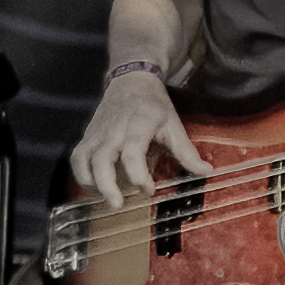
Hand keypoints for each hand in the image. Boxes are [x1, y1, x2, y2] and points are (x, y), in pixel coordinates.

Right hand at [77, 70, 208, 207]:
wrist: (130, 80)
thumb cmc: (153, 104)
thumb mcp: (173, 124)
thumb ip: (187, 152)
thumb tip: (206, 172)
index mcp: (137, 126)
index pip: (132, 154)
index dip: (138, 176)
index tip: (149, 190)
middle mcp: (113, 130)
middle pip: (101, 160)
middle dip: (107, 185)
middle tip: (118, 205)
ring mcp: (97, 133)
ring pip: (83, 159)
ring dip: (90, 182)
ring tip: (105, 198)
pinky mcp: (88, 135)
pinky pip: (77, 157)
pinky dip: (81, 174)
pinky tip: (94, 186)